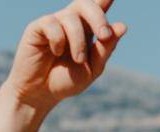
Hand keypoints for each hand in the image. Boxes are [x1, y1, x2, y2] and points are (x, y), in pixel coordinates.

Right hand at [5, 1, 125, 113]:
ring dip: (79, 40)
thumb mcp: (92, 68)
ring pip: (71, 17)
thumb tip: (122, 26)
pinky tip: (55, 52)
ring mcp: (54, 22)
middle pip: (86, 4)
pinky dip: (59, 40)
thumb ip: (105, 48)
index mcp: (87, 29)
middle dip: (98, 17)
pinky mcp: (37, 27)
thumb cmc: (67, 80)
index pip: (97, 7)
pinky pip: (52, 23)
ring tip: (78, 60)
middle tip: (104, 35)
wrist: (41, 93)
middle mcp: (71, 21)